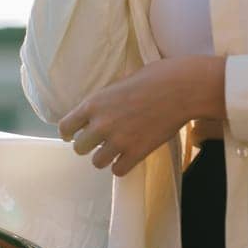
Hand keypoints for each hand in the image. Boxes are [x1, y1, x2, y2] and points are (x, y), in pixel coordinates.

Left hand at [57, 56, 224, 177]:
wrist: (181, 89)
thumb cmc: (154, 77)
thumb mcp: (120, 82)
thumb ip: (106, 100)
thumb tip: (101, 109)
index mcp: (94, 103)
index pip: (66, 126)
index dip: (69, 132)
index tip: (73, 135)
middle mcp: (101, 124)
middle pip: (79, 148)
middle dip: (88, 145)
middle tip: (100, 141)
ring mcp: (118, 141)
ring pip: (97, 162)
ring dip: (105, 157)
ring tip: (116, 149)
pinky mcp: (136, 153)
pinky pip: (118, 170)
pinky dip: (123, 165)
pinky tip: (129, 156)